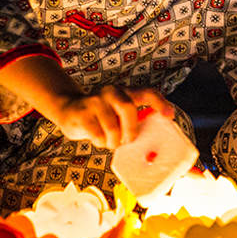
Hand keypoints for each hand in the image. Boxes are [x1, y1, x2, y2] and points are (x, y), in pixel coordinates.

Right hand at [52, 85, 168, 150]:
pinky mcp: (81, 113)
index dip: (160, 103)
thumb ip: (132, 121)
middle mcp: (111, 92)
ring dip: (113, 141)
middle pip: (128, 108)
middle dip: (131, 130)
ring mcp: (94, 101)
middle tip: (128, 141)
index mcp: (125, 92)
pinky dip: (100, 143)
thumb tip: (151, 145)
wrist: (67, 109)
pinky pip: (97, 135)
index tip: (169, 117)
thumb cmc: (100, 117)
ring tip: (110, 142)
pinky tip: (97, 139)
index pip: (147, 92)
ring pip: (112, 127)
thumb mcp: (117, 114)